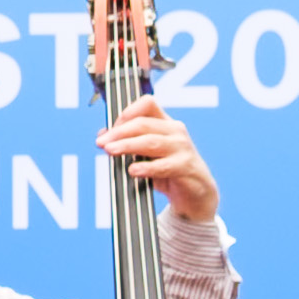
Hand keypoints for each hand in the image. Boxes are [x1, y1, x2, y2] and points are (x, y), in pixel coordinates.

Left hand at [96, 95, 219, 225]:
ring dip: (128, 145)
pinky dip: (146, 167)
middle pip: (143, 123)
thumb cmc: (169, 171)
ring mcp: (182, 148)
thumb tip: (103, 135)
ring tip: (111, 151)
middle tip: (102, 143)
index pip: (147, 104)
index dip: (126, 113)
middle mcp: (175, 131)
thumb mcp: (147, 155)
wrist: (195, 194)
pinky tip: (133, 170)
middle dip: (119, 132)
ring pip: (151, 142)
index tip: (110, 129)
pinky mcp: (186, 166)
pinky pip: (164, 165)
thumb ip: (129, 143)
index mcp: (166, 123)